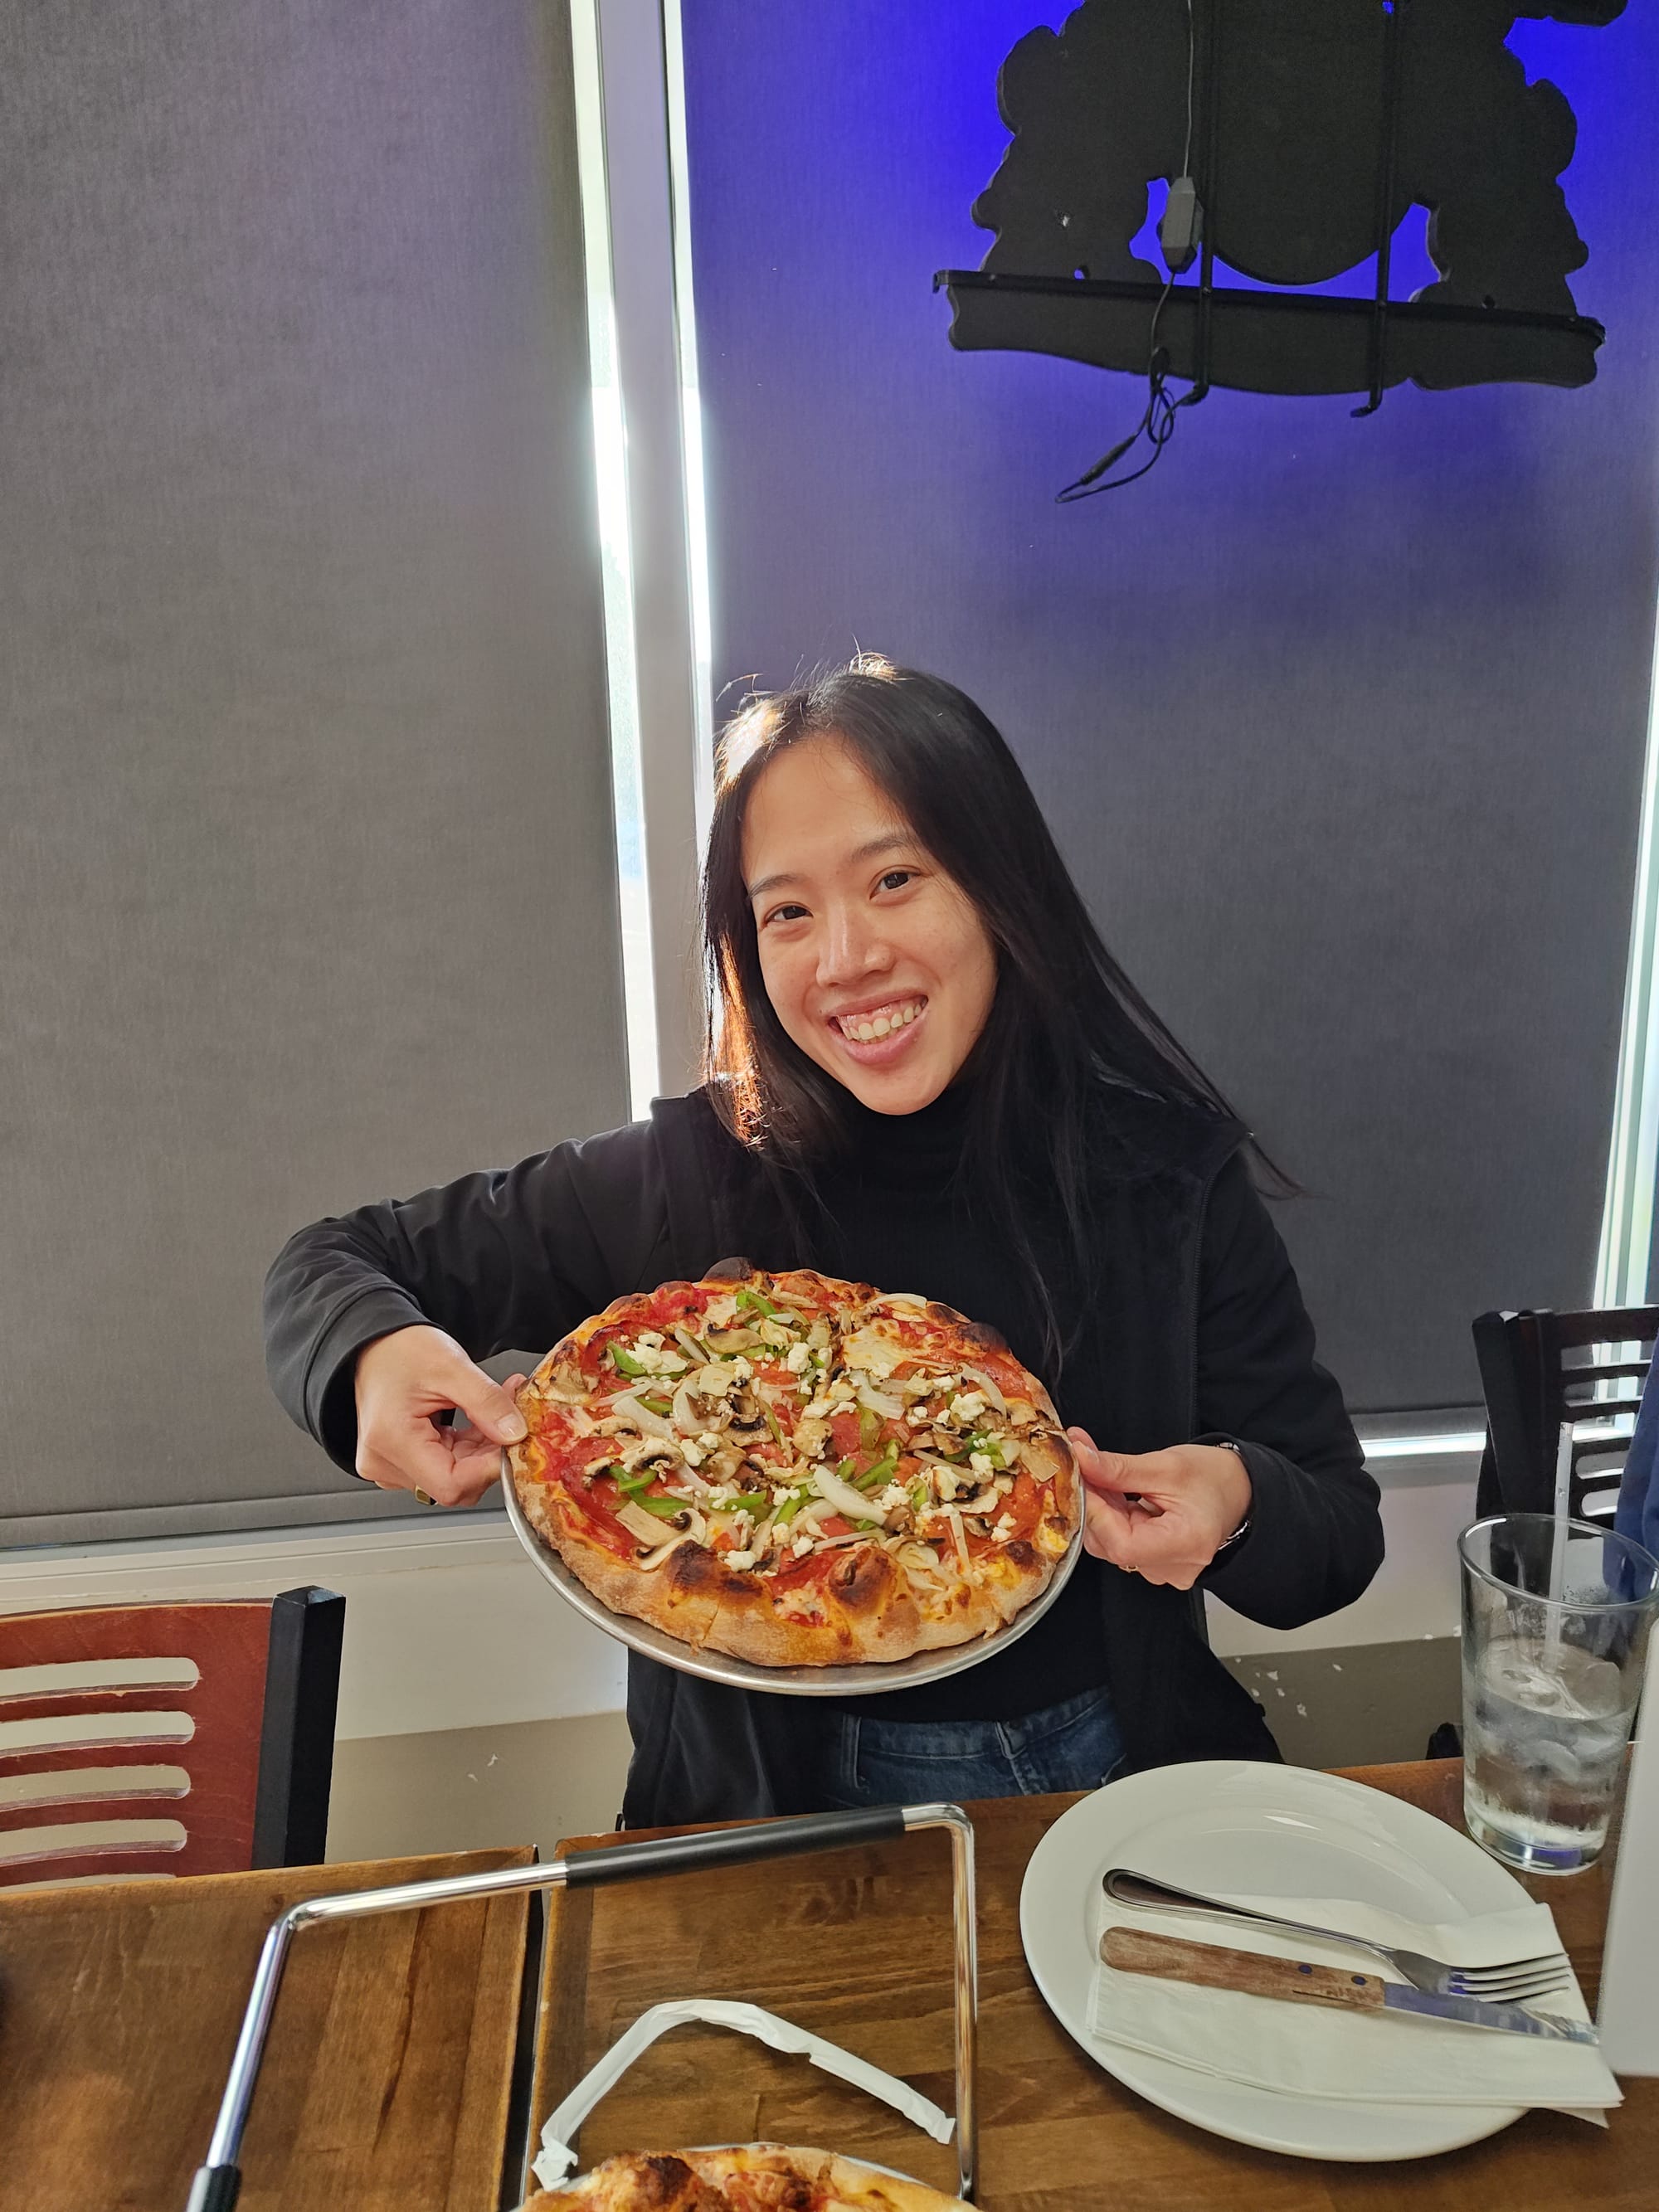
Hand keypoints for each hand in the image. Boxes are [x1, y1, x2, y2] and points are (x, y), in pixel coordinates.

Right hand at [354, 1324, 528, 1508]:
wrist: (375, 1344)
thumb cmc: (399, 1349)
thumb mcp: (452, 1366)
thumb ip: (487, 1403)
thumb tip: (514, 1434)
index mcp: (391, 1439)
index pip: (450, 1485)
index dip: (489, 1469)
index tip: (514, 1442)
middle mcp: (383, 1461)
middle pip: (453, 1483)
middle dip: (489, 1454)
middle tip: (512, 1418)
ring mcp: (388, 1465)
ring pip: (452, 1477)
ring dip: (480, 1450)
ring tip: (493, 1412)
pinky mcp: (397, 1462)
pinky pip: (442, 1467)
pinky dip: (466, 1448)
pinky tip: (476, 1423)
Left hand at [1067, 1429, 1251, 1588]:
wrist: (1241, 1491)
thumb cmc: (1215, 1478)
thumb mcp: (1166, 1465)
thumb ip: (1118, 1467)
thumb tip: (1079, 1456)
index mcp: (1186, 1544)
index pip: (1120, 1543)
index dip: (1093, 1511)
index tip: (1080, 1478)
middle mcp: (1175, 1568)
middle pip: (1111, 1546)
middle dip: (1094, 1505)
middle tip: (1088, 1469)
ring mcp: (1165, 1571)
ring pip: (1111, 1545)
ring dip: (1102, 1511)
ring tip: (1110, 1480)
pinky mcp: (1157, 1565)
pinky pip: (1122, 1545)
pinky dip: (1114, 1519)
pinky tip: (1120, 1497)